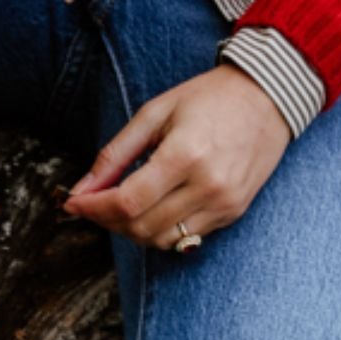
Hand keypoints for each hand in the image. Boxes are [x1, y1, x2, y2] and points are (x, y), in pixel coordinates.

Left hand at [59, 65, 293, 248]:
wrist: (267, 97)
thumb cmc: (208, 98)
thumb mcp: (155, 112)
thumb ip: (116, 152)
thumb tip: (82, 188)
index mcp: (185, 155)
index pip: (128, 202)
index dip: (94, 208)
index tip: (73, 203)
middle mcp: (208, 186)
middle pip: (142, 227)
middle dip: (108, 221)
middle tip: (93, 203)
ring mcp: (224, 204)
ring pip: (163, 241)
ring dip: (133, 230)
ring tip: (121, 205)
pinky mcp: (234, 213)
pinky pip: (187, 239)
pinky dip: (161, 230)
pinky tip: (153, 207)